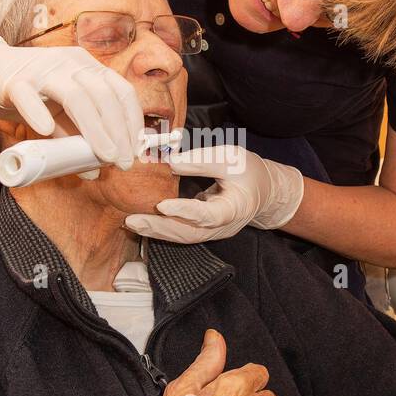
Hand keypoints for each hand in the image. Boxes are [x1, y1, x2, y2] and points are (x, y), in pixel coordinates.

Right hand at [0, 30, 143, 166]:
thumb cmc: (24, 92)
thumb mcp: (54, 115)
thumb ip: (72, 138)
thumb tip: (95, 171)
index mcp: (85, 66)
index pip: (119, 90)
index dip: (131, 120)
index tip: (134, 150)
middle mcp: (68, 63)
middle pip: (102, 95)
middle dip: (117, 131)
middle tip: (121, 161)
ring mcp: (41, 69)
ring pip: (74, 96)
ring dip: (93, 128)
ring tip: (101, 156)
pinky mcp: (12, 79)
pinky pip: (27, 95)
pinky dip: (38, 112)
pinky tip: (46, 131)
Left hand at [125, 145, 304, 242]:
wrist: (263, 191)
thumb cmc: (249, 172)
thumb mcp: (231, 157)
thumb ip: (201, 161)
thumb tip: (169, 162)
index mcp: (235, 208)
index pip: (208, 215)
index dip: (185, 212)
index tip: (162, 205)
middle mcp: (223, 227)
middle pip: (189, 233)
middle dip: (160, 228)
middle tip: (133, 220)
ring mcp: (212, 232)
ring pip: (182, 237)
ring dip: (156, 231)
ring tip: (131, 223)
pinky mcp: (203, 231)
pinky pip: (181, 233)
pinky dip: (161, 229)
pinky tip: (142, 223)